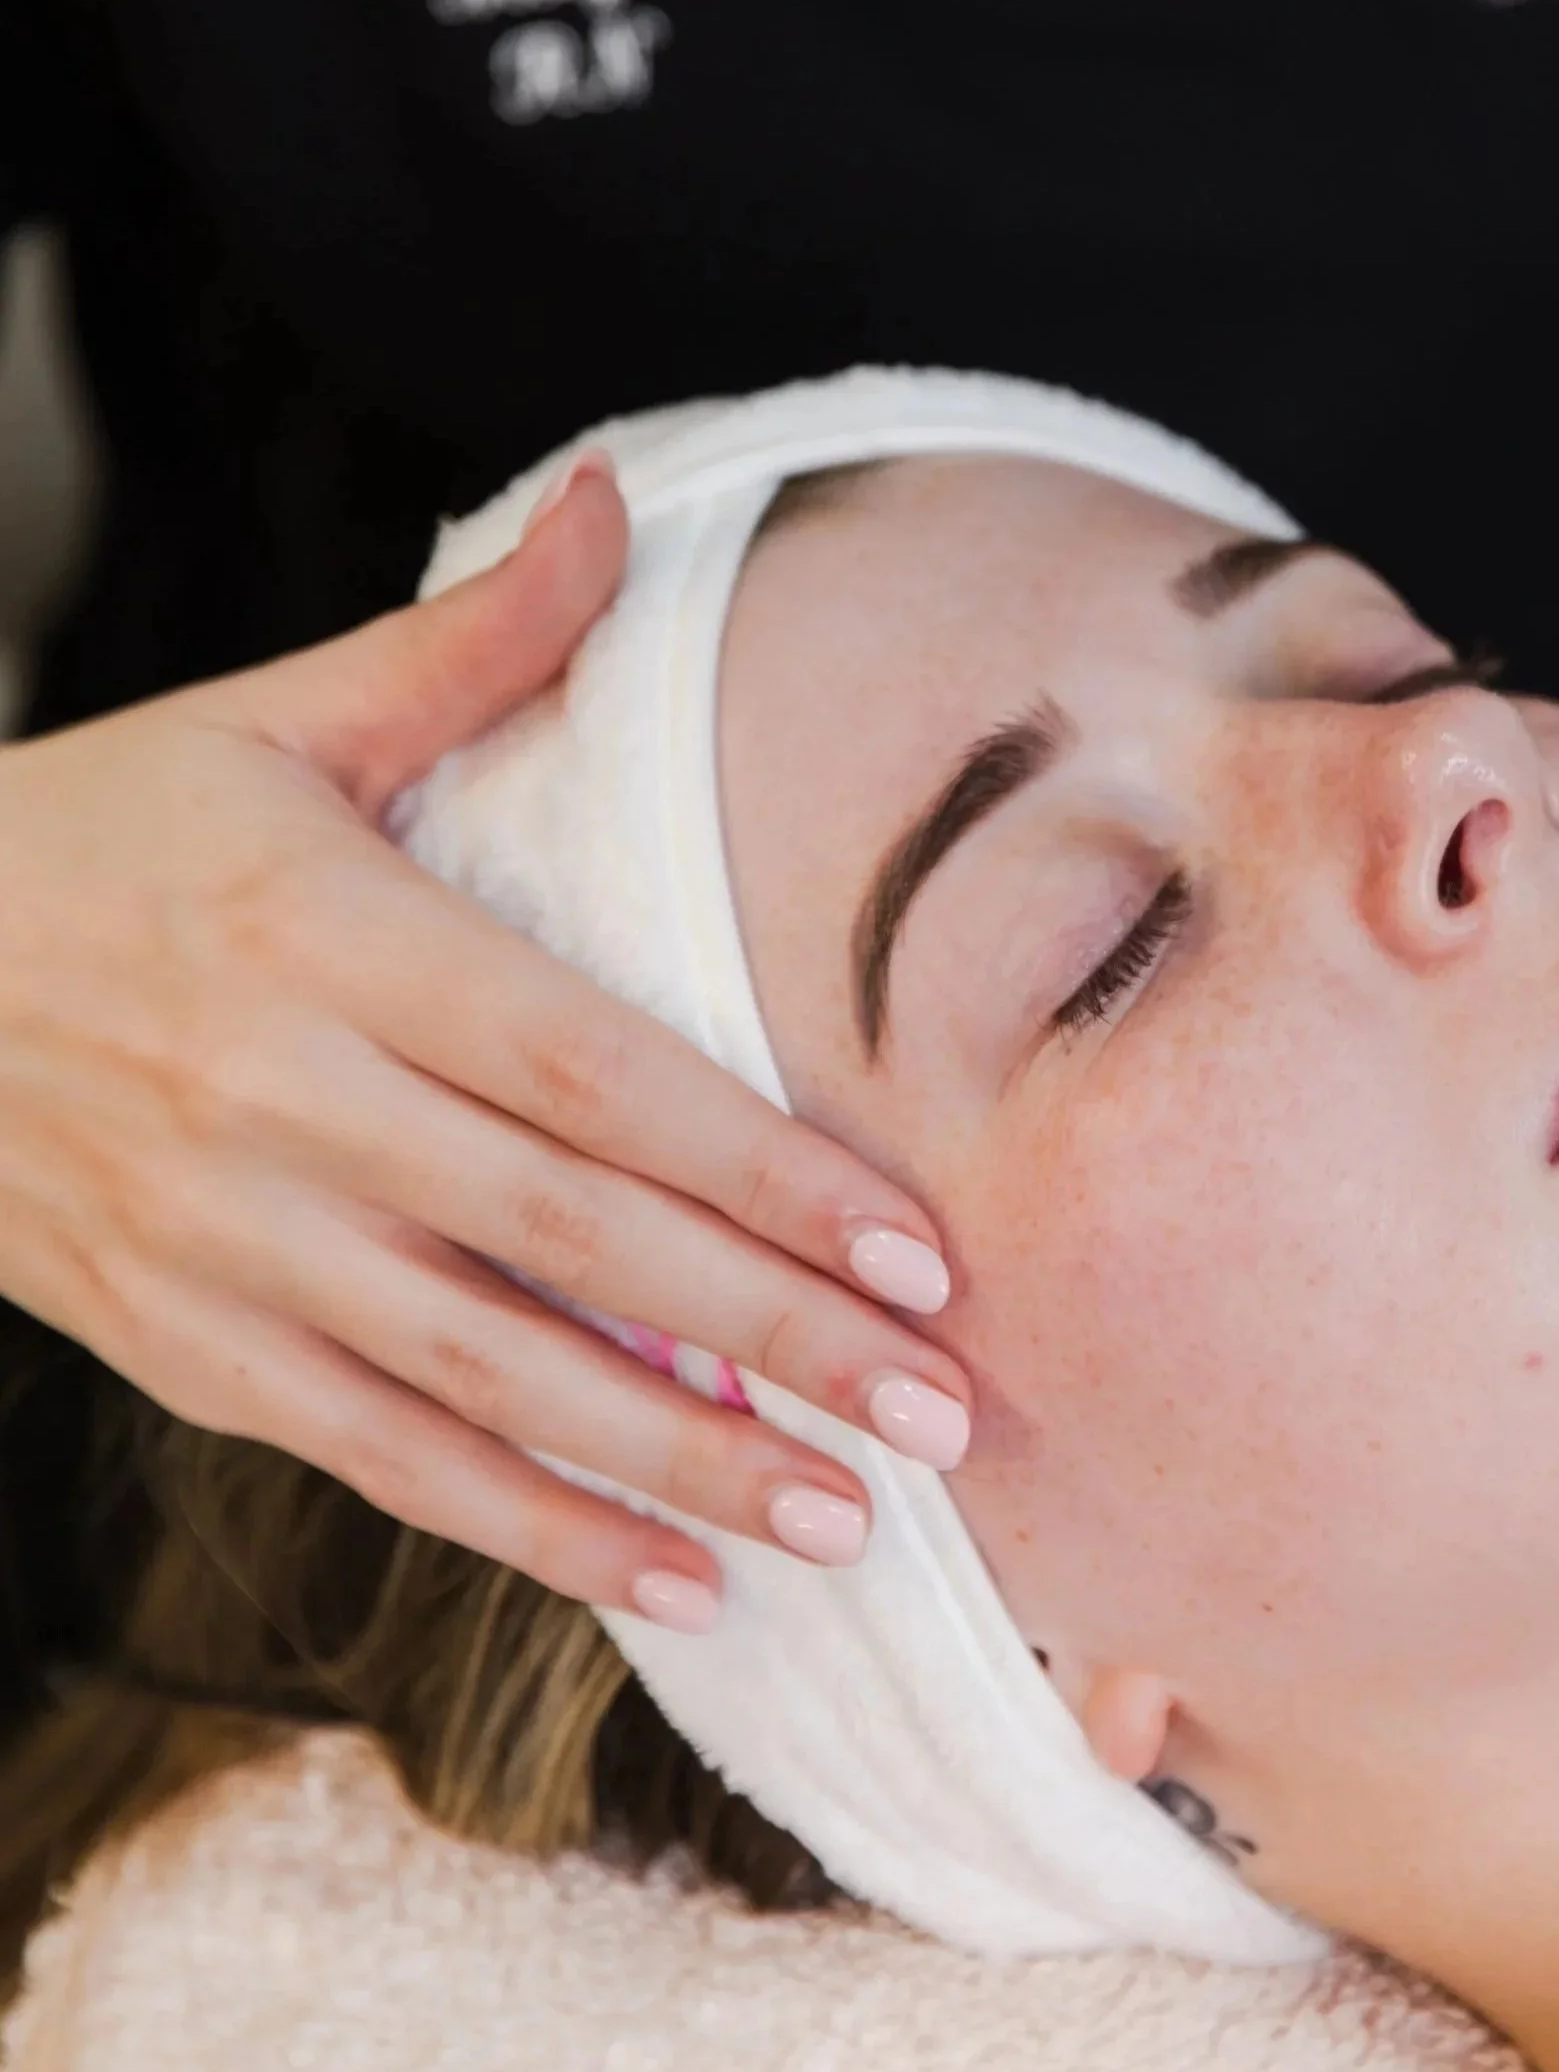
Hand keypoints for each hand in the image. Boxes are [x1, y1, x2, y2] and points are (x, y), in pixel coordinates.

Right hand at [0, 456, 966, 1630]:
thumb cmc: (99, 838)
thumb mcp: (269, 722)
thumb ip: (468, 640)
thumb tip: (621, 495)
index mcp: (339, 939)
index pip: (594, 1073)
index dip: (760, 1169)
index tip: (915, 1248)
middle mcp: (292, 1105)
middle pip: (576, 1241)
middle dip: (773, 1337)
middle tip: (946, 1407)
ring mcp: (237, 1246)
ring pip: (493, 1379)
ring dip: (678, 1462)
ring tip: (846, 1513)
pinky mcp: (194, 1349)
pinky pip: (386, 1459)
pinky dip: (532, 1529)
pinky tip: (678, 1576)